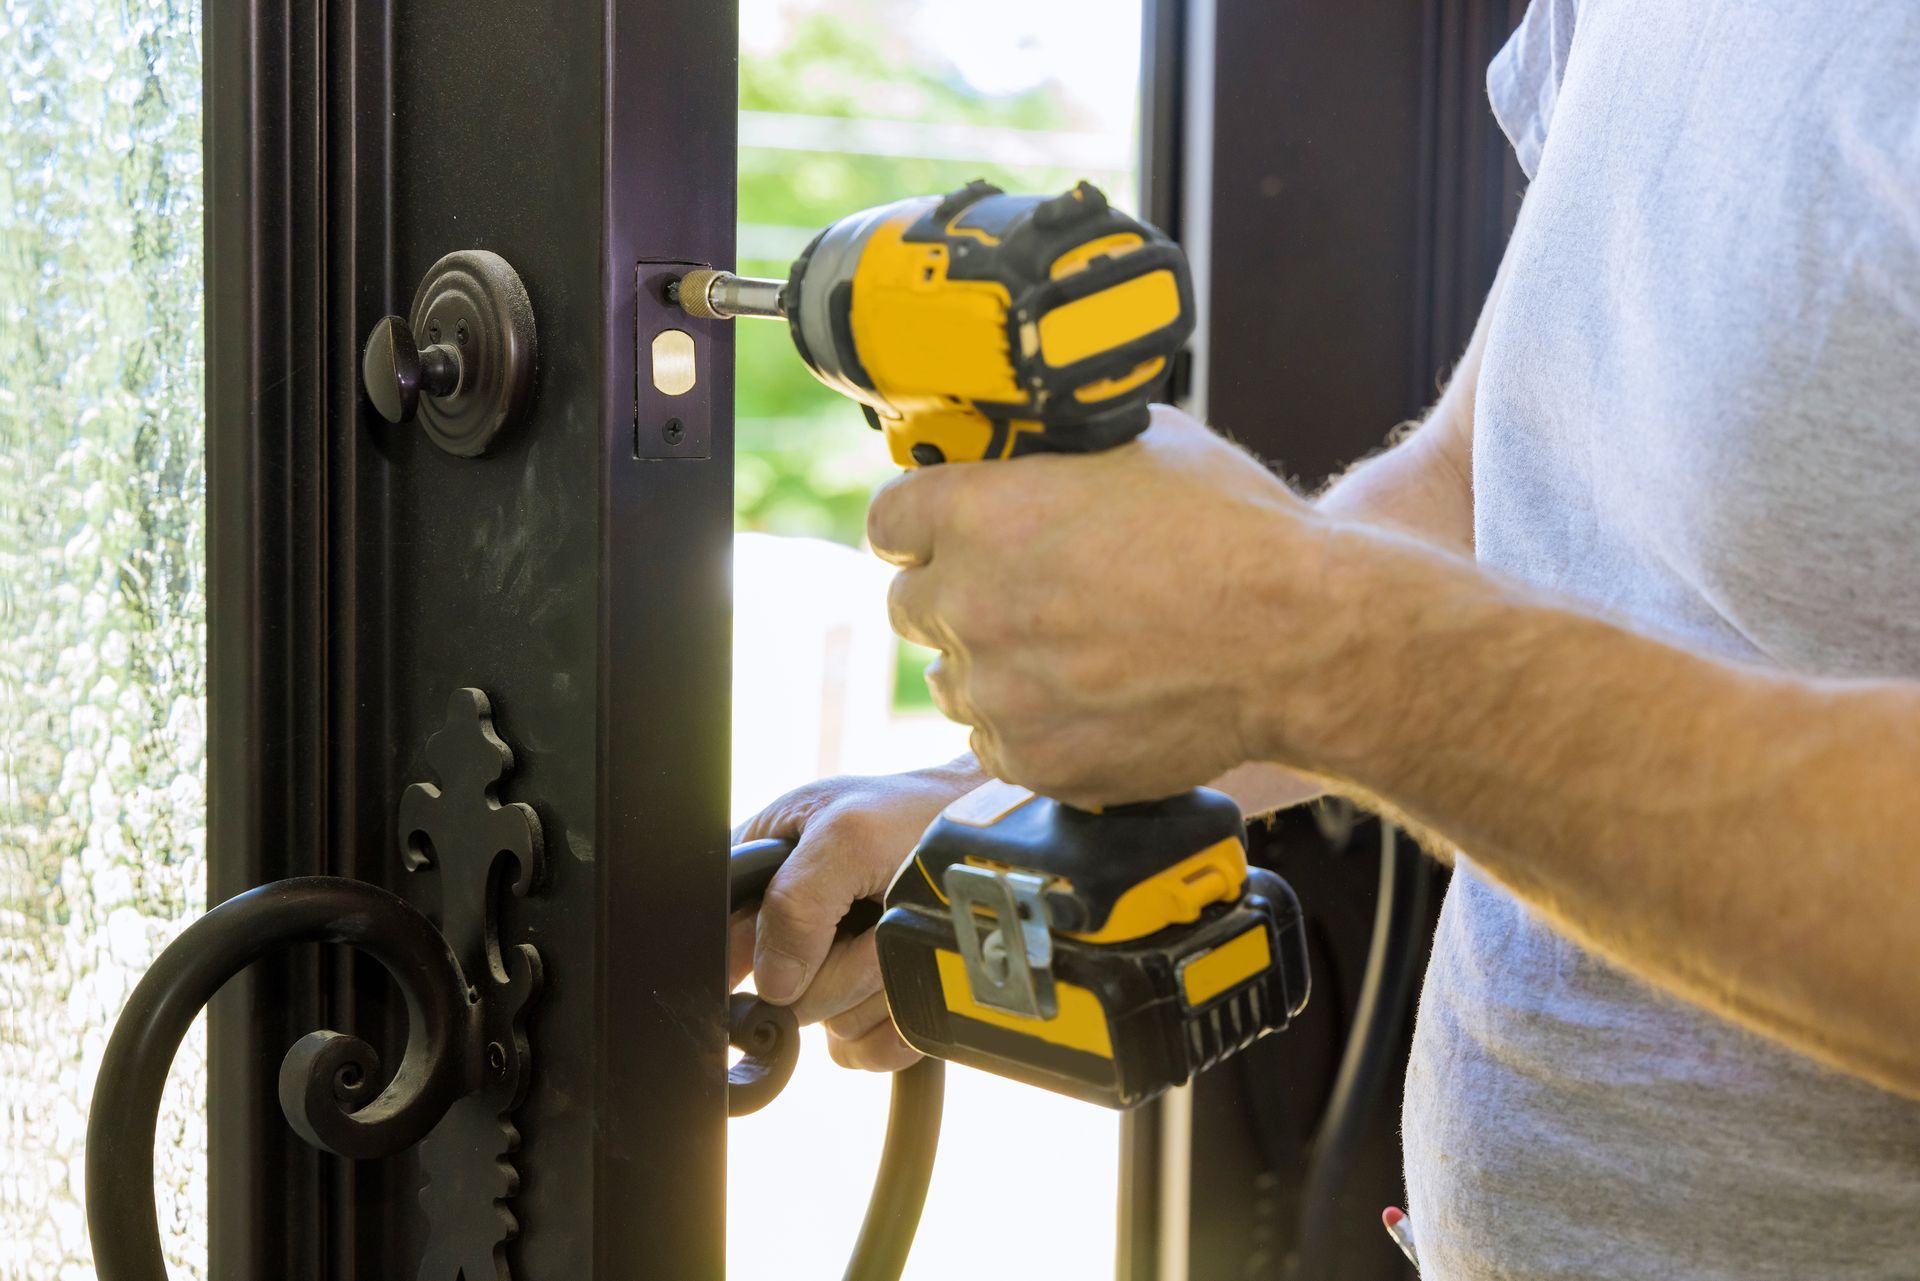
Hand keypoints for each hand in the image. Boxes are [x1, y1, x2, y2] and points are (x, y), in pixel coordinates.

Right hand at [731, 757, 984, 1070]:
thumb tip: (775, 983)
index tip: (786, 956)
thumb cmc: (922, 814)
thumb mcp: (849, 833)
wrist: (997, 842)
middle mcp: (794, 929)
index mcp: (766, 872)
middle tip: (876, 911)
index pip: (720, 939)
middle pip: (783, 996)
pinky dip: (900, 1019)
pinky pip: (867, 1050)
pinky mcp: (875, 1010)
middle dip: (840, 962)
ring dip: (879, 984)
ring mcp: (835, 973)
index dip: (743, 958)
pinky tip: (919, 972)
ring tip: (906, 926)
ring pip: (831, 1026)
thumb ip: (795, 900)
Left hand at [868, 405, 1351, 806]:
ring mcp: (998, 692)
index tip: (945, 534)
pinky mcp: (1032, 760)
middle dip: (955, 595)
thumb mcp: (1138, 443)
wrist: (1301, 640)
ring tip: (1070, 651)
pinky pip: (993, 742)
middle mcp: (971, 604)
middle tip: (1022, 594)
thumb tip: (1020, 451)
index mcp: (980, 513)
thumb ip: (1052, 452)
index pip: (889, 521)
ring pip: (951, 681)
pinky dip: (1029, 726)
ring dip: (990, 665)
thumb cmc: (1236, 533)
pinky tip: (1091, 699)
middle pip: (909, 604)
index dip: (922, 525)